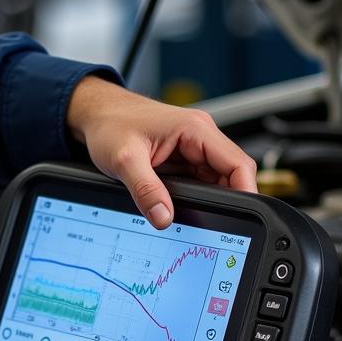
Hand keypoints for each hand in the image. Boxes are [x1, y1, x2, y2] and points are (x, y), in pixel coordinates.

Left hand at [66, 75, 257, 228]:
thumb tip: (163, 217)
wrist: (95, 116)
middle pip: (231, 175)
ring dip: (210, 199)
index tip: (241, 215)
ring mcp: (192, 149)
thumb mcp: (124, 159)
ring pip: (216, 181)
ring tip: (196, 217)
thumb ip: (145, 190)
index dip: (246, 191)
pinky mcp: (182, 160)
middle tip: (213, 224)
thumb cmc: (109, 125)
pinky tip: (184, 208)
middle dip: (227, 200)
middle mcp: (200, 137)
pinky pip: (199, 183)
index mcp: (196, 129)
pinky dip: (196, 197)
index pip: (239, 163)